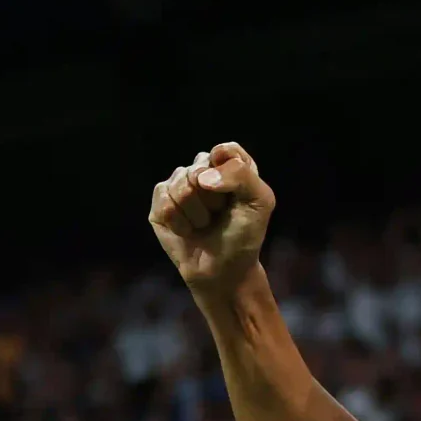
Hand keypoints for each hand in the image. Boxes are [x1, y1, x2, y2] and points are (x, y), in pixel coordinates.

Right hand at [148, 141, 276, 293]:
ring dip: (197, 214)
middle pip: (198, 168)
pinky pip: (165, 203)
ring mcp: (178, 185)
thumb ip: (241, 176)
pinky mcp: (160, 202)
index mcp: (229, 165)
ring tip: (204, 225)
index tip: (234, 193)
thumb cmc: (244, 235)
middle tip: (220, 215)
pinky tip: (188, 231)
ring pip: (180, 186)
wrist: (223, 270)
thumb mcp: (260, 201)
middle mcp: (202, 170)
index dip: (225, 169)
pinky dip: (180, 223)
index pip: (224, 150)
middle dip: (212, 198)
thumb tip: (201, 177)